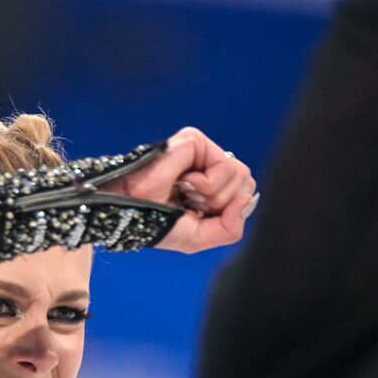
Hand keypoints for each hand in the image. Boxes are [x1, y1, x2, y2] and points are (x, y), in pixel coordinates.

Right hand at [110, 127, 257, 253]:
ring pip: (241, 175)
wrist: (130, 212)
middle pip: (247, 183)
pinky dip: (207, 184)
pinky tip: (183, 182)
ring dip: (213, 195)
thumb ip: (231, 227)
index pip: (245, 194)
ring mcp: (203, 150)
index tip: (197, 215)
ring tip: (185, 193)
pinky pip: (225, 166)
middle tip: (191, 203)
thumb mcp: (200, 237)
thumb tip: (248, 199)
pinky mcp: (195, 140)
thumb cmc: (157, 223)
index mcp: (212, 184)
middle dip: (221, 204)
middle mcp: (209, 164)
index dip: (228, 211)